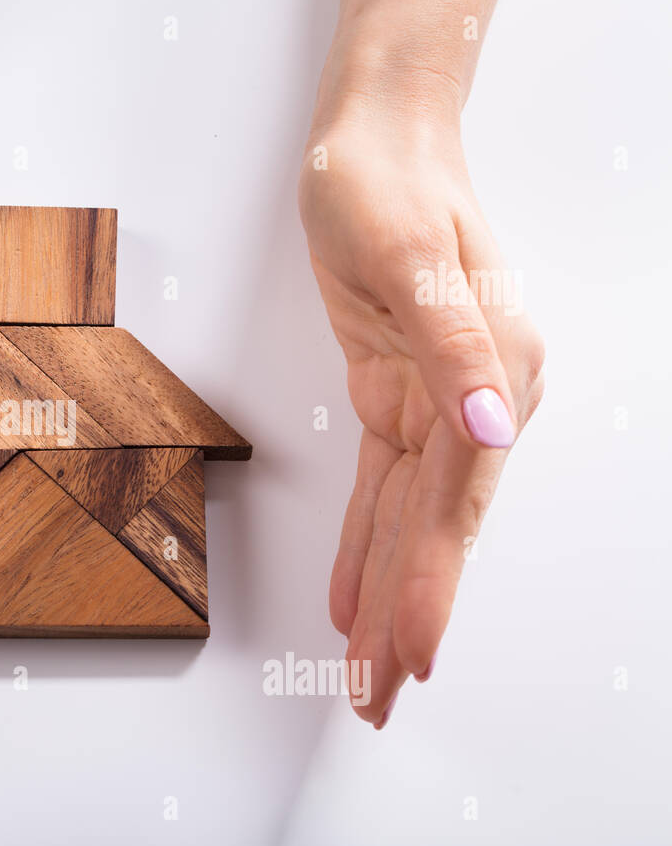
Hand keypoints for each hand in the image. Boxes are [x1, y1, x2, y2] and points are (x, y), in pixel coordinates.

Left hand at [298, 102, 543, 727]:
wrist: (374, 147)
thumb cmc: (389, 186)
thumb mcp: (414, 258)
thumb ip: (456, 348)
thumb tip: (492, 428)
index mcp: (492, 375)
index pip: (456, 502)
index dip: (430, 582)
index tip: (412, 651)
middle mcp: (472, 401)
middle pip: (432, 529)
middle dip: (404, 617)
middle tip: (376, 697)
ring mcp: (437, 402)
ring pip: (406, 521)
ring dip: (383, 597)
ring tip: (363, 672)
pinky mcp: (397, 396)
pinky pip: (381, 488)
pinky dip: (364, 544)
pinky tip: (352, 597)